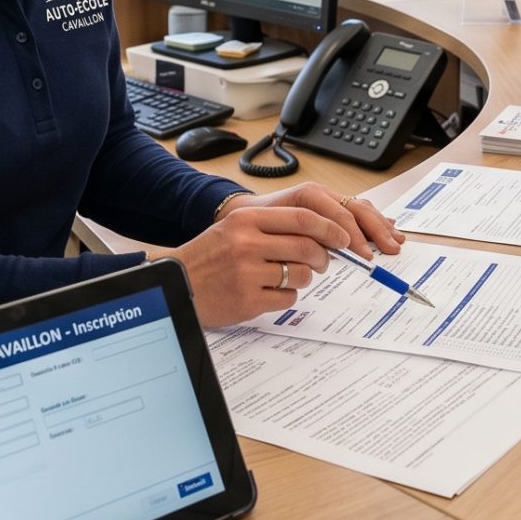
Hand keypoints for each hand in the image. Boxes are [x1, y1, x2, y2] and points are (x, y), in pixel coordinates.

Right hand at [177, 187, 401, 326]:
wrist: (176, 282)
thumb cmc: (209, 255)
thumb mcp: (235, 227)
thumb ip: (273, 226)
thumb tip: (319, 234)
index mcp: (247, 220)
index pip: (303, 218)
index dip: (330, 228)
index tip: (344, 237)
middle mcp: (247, 243)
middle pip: (308, 248)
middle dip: (324, 257)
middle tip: (323, 262)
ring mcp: (247, 273)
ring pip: (301, 275)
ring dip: (305, 277)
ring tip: (291, 276)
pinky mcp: (247, 301)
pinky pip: (287, 298)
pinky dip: (287, 296)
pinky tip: (271, 292)